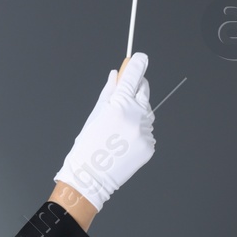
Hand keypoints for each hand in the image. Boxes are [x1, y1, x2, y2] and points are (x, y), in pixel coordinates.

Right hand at [52, 53, 154, 215]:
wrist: (90, 178)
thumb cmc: (86, 146)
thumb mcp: (93, 116)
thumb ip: (108, 93)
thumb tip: (116, 74)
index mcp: (118, 105)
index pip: (134, 76)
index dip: (138, 64)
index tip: (140, 58)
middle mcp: (135, 116)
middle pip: (144, 91)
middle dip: (136, 90)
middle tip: (124, 98)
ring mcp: (145, 132)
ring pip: (146, 112)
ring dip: (137, 114)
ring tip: (118, 130)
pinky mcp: (150, 145)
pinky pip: (147, 131)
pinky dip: (138, 131)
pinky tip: (124, 141)